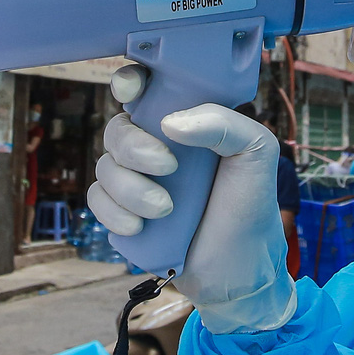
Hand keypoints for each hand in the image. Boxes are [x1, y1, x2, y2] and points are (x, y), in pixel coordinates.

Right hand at [88, 85, 293, 335]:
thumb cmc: (250, 207)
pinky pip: (97, 200)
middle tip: (168, 168)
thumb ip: (224, 123)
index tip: (133, 92)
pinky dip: (113, 212)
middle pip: (118, 129)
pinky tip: (139, 227)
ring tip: (166, 210)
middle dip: (135, 148)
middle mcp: (157, 146)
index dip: (131, 82)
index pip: (147, 89)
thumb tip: (171, 122)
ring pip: (105, 166)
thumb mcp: (256, 153)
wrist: (240, 272)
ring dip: (130, 189)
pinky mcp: (123, 212)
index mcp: (187, 122)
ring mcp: (137, 179)